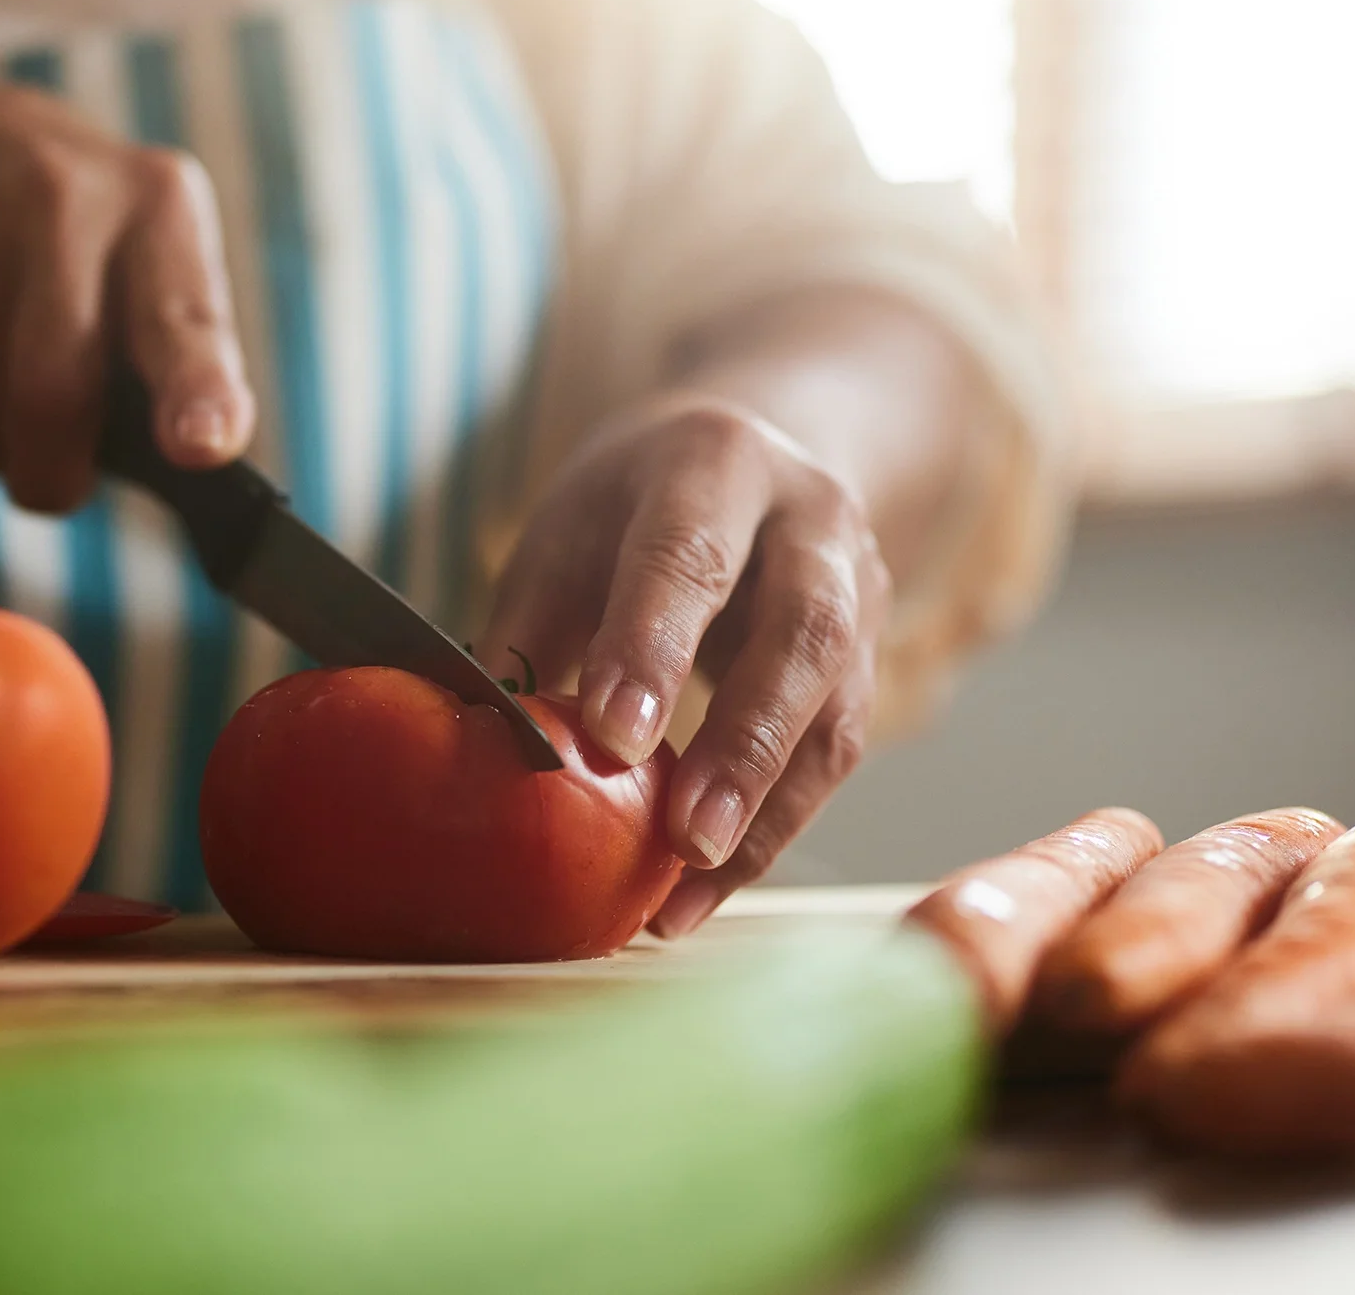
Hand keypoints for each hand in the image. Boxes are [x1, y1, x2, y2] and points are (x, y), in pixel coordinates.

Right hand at [0, 83, 256, 510]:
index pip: (184, 316)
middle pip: (54, 390)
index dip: (197, 387)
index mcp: (161, 207)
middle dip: (51, 473)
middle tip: (50, 484)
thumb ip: (180, 355)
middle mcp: (68, 197)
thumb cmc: (75, 244)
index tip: (202, 446)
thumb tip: (197, 458)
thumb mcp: (147, 261)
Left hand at [478, 395, 891, 934]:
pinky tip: (704, 891)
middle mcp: (811, 522)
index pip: (689, 556)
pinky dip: (770, 833)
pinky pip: (834, 758)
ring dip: (765, 815)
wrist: (759, 456)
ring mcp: (860, 593)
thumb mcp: (568, 533)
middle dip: (745, 744)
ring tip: (686, 897)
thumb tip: (483, 744)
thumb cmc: (636, 508)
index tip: (613, 738)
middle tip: (686, 839)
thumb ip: (529, 628)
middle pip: (801, 634)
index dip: (653, 648)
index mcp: (715, 464)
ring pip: (836, 711)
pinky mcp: (871, 663)